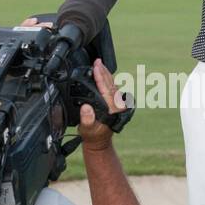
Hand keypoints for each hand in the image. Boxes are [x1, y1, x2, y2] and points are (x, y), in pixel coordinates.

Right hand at [21, 17, 125, 147]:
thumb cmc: (93, 137)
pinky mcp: (115, 104)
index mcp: (112, 109)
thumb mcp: (87, 130)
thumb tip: (86, 108)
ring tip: (99, 64)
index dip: (100, 77)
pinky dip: (106, 80)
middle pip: (110, 84)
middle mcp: (117, 105)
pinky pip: (111, 88)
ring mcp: (117, 104)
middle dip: (103, 71)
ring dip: (105, 74)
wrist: (99, 143)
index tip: (96, 67)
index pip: (105, 89)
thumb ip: (87, 120)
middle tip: (97, 60)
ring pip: (112, 85)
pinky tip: (102, 74)